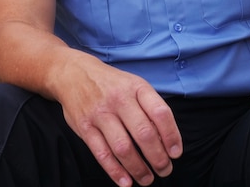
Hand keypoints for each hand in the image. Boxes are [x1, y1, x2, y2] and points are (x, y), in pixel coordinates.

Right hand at [56, 60, 182, 186]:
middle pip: (144, 133)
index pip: (160, 113)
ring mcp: (100, 113)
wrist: (73, 73)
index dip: (172, 136)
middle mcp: (119, 99)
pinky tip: (126, 181)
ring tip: (147, 179)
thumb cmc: (111, 84)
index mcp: (136, 87)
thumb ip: (150, 108)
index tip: (176, 153)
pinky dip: (115, 171)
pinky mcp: (84, 127)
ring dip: (139, 168)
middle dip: (158, 158)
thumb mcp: (134, 85)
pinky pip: (101, 153)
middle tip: (165, 170)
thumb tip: (166, 140)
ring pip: (123, 147)